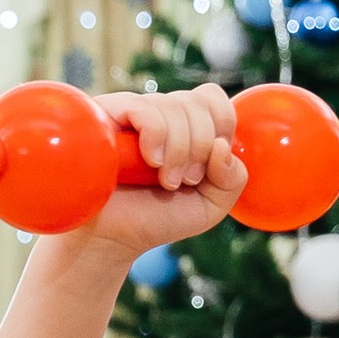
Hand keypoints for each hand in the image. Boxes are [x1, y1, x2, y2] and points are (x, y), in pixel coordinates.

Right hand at [87, 84, 247, 250]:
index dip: (221, 126)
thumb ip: (233, 178)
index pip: (212, 98)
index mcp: (185, 127)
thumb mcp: (209, 206)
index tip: (208, 166)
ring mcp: (131, 111)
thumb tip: (223, 146)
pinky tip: (150, 161)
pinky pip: (143, 107)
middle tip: (183, 181)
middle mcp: (158, 113)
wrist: (110, 239)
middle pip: (197, 102)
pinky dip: (157, 136)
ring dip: (179, 151)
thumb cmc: (154, 220)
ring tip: (164, 181)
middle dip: (200, 147)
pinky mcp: (105, 114)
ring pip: (173, 105)